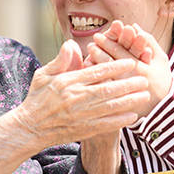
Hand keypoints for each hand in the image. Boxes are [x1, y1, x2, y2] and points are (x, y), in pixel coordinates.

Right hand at [17, 39, 149, 146]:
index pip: (96, 72)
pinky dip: (119, 121)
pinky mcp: (82, 130)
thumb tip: (71, 44)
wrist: (29, 128)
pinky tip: (133, 116)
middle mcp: (75, 98)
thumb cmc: (37, 98)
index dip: (115, 67)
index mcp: (68, 82)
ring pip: (109, 107)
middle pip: (107, 90)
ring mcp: (80, 115)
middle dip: (128, 84)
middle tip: (145, 79)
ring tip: (144, 96)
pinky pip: (104, 125)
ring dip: (129, 101)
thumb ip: (60, 61)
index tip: (130, 62)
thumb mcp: (43, 75)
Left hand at [85, 21, 172, 117]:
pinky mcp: (121, 102)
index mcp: (142, 68)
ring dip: (97, 64)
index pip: (121, 53)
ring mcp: (125, 92)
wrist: (163, 107)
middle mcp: (131, 80)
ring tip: (89, 55)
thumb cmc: (162, 78)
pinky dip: (98, 80)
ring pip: (108, 76)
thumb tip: (134, 25)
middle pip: (112, 64)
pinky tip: (90, 72)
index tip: (98, 36)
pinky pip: (108, 90)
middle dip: (100, 52)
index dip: (108, 43)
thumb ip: (149, 41)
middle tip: (91, 44)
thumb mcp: (160, 58)